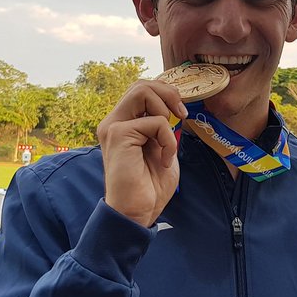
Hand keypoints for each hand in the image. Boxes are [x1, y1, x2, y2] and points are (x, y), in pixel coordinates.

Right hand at [97, 81, 187, 227]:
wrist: (137, 213)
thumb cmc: (150, 187)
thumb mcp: (162, 150)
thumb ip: (163, 129)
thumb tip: (175, 108)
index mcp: (123, 124)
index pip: (141, 91)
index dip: (165, 94)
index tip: (181, 114)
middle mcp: (114, 121)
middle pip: (140, 84)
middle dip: (168, 93)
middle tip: (182, 115)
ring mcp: (114, 126)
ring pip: (142, 90)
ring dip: (166, 109)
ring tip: (169, 136)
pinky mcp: (119, 134)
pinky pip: (155, 121)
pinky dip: (169, 139)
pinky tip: (164, 159)